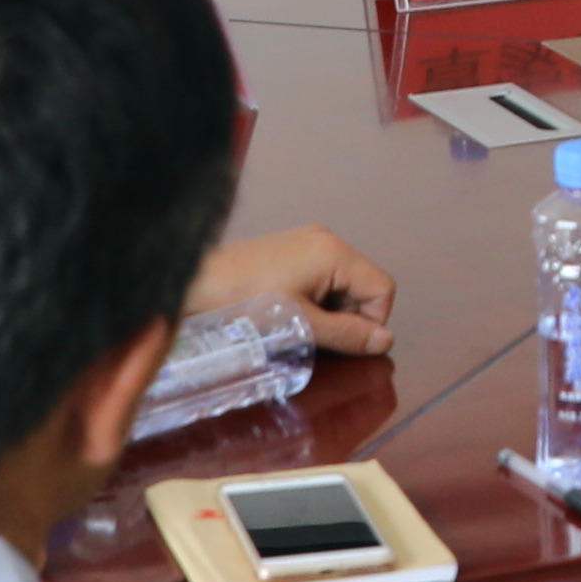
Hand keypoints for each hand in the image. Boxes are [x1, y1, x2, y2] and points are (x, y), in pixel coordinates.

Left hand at [193, 218, 395, 356]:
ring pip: (344, 284)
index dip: (372, 322)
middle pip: (364, 285)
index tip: (344, 341)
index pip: (383, 288)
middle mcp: (328, 239)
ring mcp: (309, 241)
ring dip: (331, 310)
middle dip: (349, 316)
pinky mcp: (293, 248)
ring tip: (298, 323)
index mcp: (334, 252)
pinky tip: (290, 310)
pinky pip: (324, 277)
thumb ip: (347, 334)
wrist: (195, 283)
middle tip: (316, 334)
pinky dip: (317, 299)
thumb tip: (385, 341)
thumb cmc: (244, 301)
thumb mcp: (301, 325)